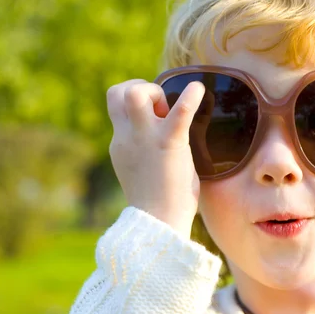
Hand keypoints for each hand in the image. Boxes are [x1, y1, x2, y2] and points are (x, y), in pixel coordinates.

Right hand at [107, 80, 205, 236]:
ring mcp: (144, 140)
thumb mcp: (142, 169)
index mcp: (121, 144)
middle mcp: (127, 137)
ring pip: (134, 94)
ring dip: (154, 92)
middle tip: (161, 109)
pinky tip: (199, 90)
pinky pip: (178, 114)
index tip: (155, 116)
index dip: (136, 101)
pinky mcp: (168, 145)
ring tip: (170, 110)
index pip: (117, 106)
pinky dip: (190, 98)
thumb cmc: (158, 203)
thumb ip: (145, 150)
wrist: (159, 225)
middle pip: (116, 93)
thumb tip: (166, 139)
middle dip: (139, 88)